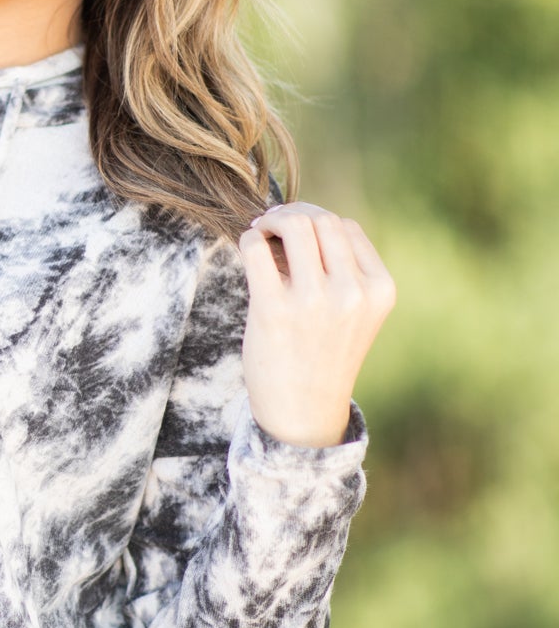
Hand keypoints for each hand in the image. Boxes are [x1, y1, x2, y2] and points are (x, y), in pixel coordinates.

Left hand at [237, 201, 396, 446]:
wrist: (303, 413)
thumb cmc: (322, 357)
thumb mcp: (353, 314)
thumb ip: (342, 270)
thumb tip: (297, 218)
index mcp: (379, 290)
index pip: (347, 228)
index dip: (318, 222)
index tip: (297, 233)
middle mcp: (352, 293)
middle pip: (321, 220)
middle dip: (293, 214)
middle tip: (272, 225)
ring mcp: (314, 301)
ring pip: (293, 225)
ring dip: (270, 220)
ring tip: (259, 231)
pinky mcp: (274, 310)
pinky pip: (256, 249)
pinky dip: (249, 239)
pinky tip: (249, 249)